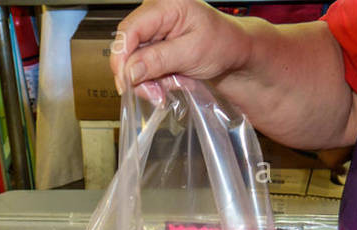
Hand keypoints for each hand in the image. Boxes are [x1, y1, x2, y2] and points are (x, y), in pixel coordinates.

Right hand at [110, 0, 255, 94]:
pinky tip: (175, 80)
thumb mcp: (192, 52)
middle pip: (128, 48)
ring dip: (150, 81)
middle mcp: (155, 15)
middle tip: (156, 94)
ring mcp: (154, 32)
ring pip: (134, 62)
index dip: (122, 58)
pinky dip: (157, 80)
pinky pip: (145, 68)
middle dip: (139, 75)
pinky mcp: (155, 47)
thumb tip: (130, 71)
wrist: (235, 52)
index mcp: (165, 5)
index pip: (129, 30)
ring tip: (175, 85)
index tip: (126, 83)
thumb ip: (159, 60)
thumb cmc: (222, 44)